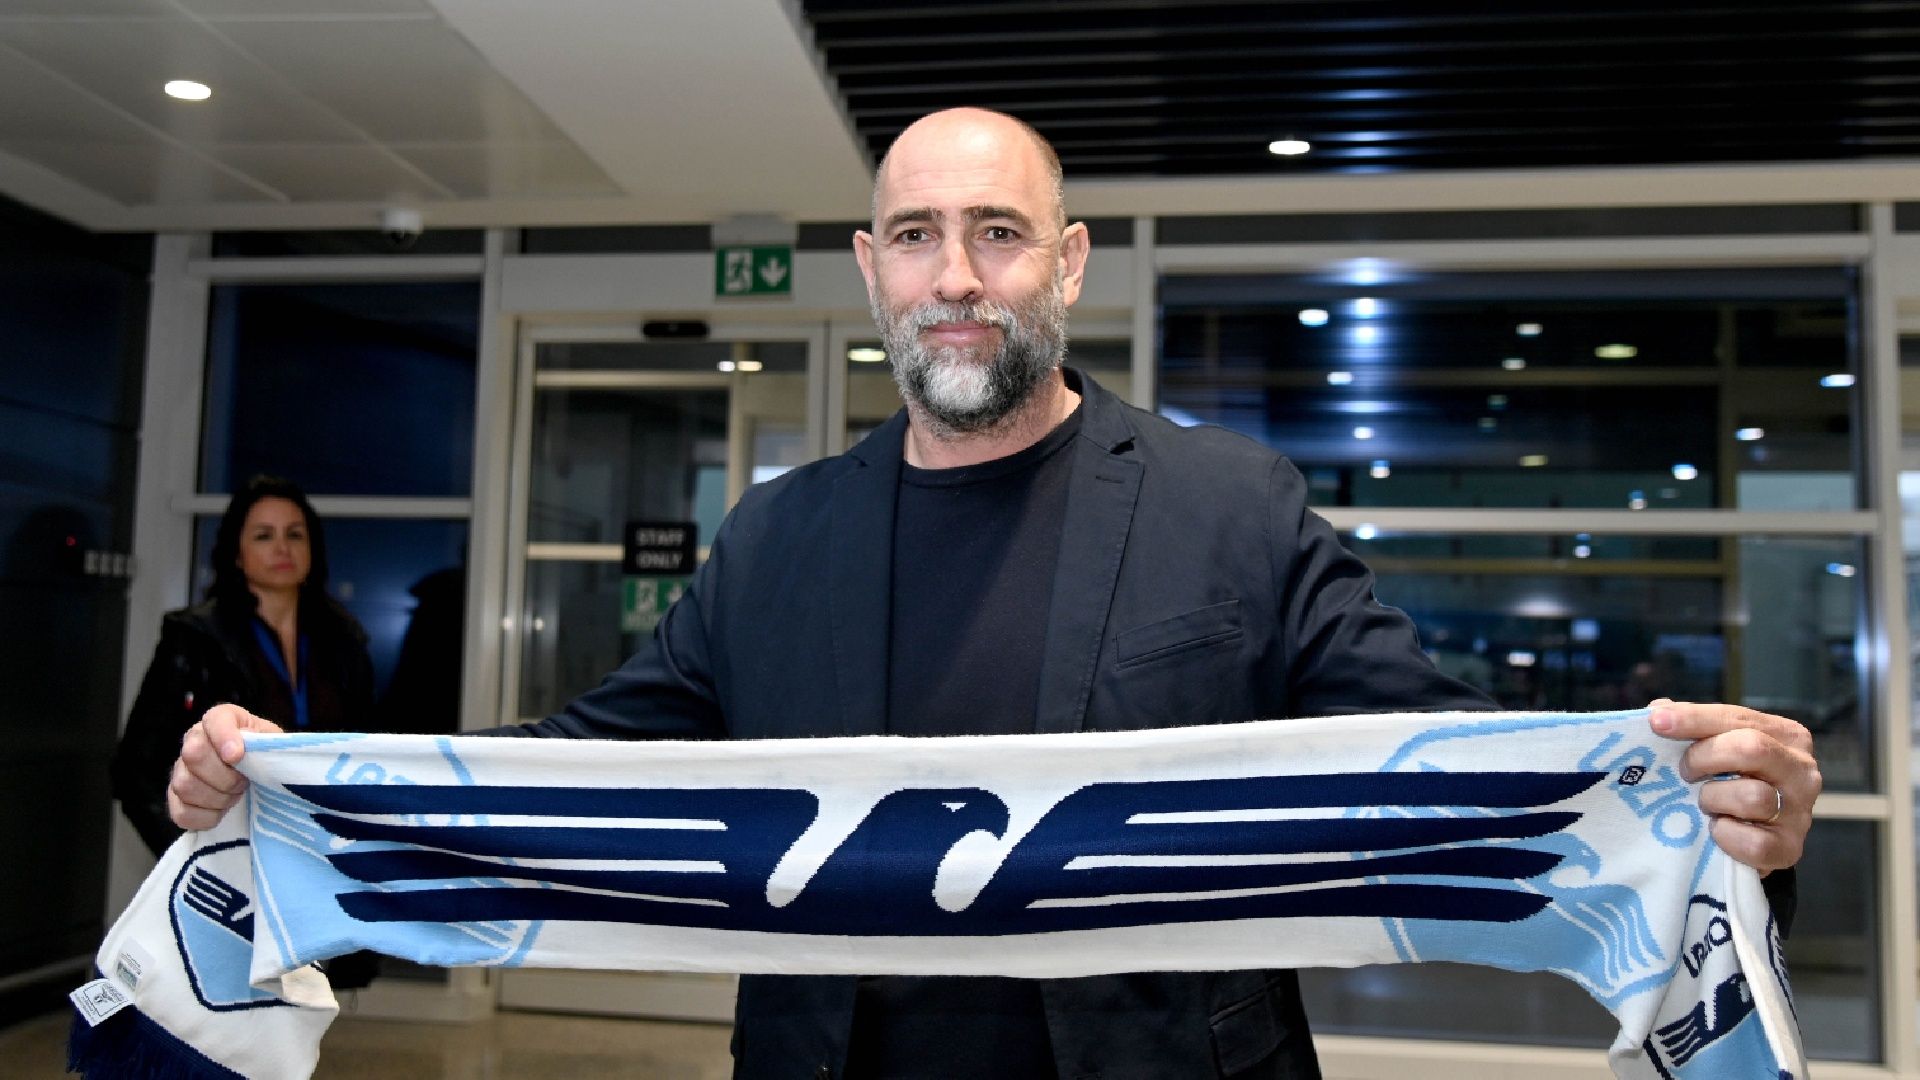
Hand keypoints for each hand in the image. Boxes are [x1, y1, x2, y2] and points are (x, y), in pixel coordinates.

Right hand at [168, 704, 283, 830]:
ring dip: (217, 798)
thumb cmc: (265, 756)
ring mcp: (181, 770)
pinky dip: (206, 817)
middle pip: (193, 755)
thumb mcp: (273, 742)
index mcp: (221, 720)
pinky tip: (222, 811)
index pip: (215, 719)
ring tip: (235, 796)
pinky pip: (181, 812)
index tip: (237, 756)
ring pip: (185, 785)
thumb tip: (248, 740)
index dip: (224, 737)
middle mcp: (194, 740)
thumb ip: (264, 740)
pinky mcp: (176, 798)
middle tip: (243, 783)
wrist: (259, 778)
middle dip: (224, 776)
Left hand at [1649, 698, 1820, 874]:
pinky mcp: (1789, 849)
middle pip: (1751, 748)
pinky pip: (1753, 842)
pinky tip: (1718, 830)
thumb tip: (1659, 710)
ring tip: (1706, 804)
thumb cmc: (1728, 784)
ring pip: (1752, 796)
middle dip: (1704, 757)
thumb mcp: (1715, 748)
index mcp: (1786, 736)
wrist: (1748, 840)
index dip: (1694, 718)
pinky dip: (1726, 837)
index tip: (1657, 722)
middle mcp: (1802, 771)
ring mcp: (1800, 812)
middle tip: (1684, 771)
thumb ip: (1692, 727)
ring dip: (1714, 799)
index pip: (1738, 718)